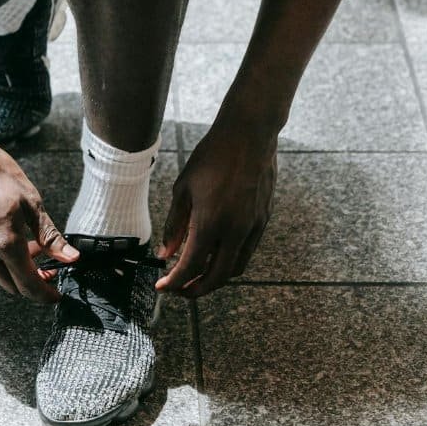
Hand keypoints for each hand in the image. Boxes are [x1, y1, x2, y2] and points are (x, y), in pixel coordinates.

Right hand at [0, 135, 78, 301]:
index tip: (55, 295)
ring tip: (29, 246)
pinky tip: (6, 237)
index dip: (45, 295)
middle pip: (11, 286)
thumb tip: (70, 257)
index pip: (28, 284)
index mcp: (5, 241)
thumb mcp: (32, 202)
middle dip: (31, 283)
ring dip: (14, 269)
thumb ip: (50, 236)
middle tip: (47, 271)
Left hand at [155, 119, 276, 296]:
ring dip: (215, 278)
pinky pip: (247, 251)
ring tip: (197, 275)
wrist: (249, 134)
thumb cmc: (212, 157)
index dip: (175, 283)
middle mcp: (235, 230)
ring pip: (235, 268)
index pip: (191, 266)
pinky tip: (215, 254)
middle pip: (217, 277)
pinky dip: (230, 261)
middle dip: (196, 290)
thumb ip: (175, 225)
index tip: (162, 287)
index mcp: (211, 223)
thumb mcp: (183, 189)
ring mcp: (253, 226)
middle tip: (180, 291)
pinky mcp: (263, 219)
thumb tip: (166, 253)